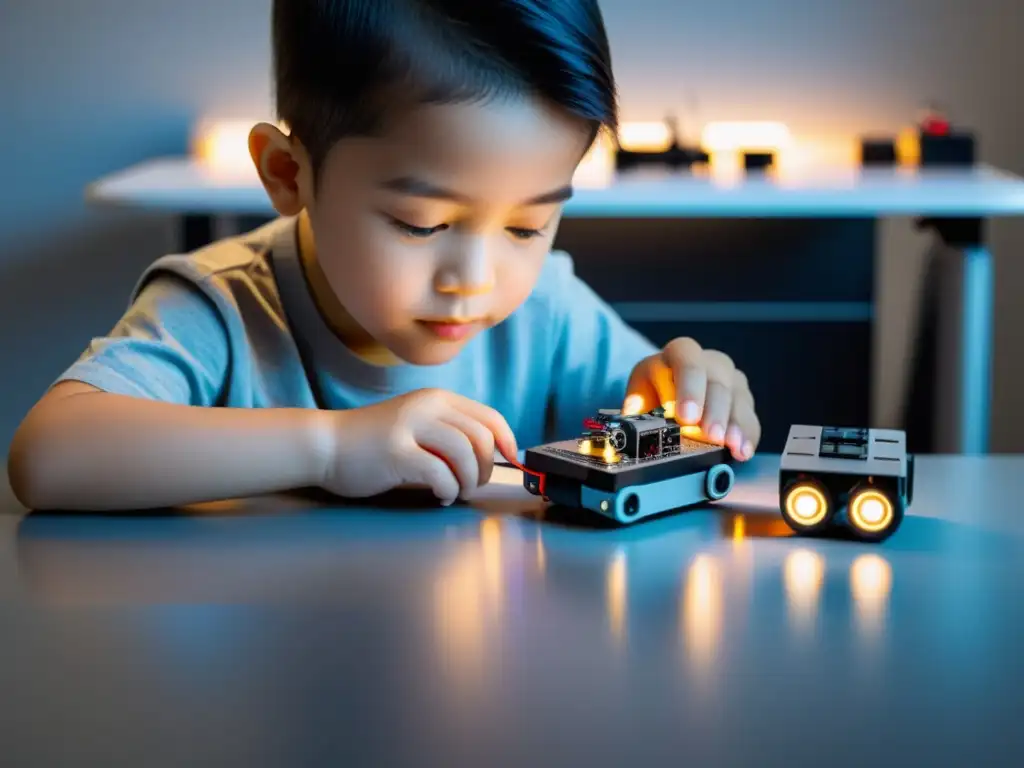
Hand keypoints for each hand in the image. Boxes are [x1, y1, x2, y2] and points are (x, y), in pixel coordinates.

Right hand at [318, 389, 517, 504]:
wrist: (326, 444)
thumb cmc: (373, 441)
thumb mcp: (416, 423)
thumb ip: (447, 432)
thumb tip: (488, 457)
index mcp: (436, 399)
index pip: (488, 416)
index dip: (507, 441)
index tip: (509, 461)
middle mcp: (427, 407)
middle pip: (481, 437)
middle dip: (486, 468)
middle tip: (472, 485)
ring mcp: (410, 427)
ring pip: (464, 454)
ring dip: (468, 481)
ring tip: (456, 492)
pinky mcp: (396, 452)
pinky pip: (440, 474)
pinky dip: (448, 490)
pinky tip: (440, 496)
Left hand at [623, 337, 759, 460]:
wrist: (666, 396)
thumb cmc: (652, 396)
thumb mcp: (638, 399)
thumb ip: (636, 414)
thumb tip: (631, 435)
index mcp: (677, 354)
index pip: (686, 359)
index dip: (688, 386)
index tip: (686, 415)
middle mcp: (708, 362)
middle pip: (717, 379)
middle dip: (714, 410)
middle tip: (710, 435)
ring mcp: (730, 380)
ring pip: (737, 397)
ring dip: (734, 424)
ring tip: (730, 445)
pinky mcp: (743, 400)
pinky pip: (750, 416)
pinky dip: (747, 435)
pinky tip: (743, 450)